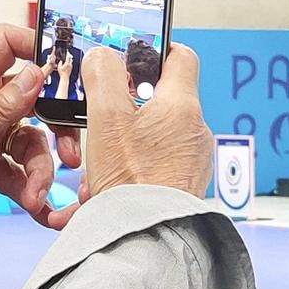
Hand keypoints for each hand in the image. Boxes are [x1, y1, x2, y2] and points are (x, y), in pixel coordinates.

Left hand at [0, 24, 85, 242]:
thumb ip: (0, 106)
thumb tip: (36, 75)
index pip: (5, 44)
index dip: (35, 46)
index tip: (64, 65)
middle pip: (33, 100)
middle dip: (55, 126)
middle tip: (69, 147)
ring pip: (31, 142)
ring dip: (40, 169)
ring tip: (36, 193)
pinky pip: (21, 172)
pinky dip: (30, 188)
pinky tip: (35, 205)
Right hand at [79, 43, 211, 199]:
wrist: (147, 239)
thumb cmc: (132, 182)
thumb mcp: (105, 117)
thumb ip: (103, 75)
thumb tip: (104, 56)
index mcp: (182, 105)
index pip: (179, 56)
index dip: (155, 49)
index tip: (134, 55)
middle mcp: (194, 131)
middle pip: (156, 103)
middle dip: (121, 115)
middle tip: (99, 127)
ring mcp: (191, 161)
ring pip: (148, 142)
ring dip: (117, 152)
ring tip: (95, 175)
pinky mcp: (182, 186)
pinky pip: (150, 170)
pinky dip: (126, 177)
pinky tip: (102, 195)